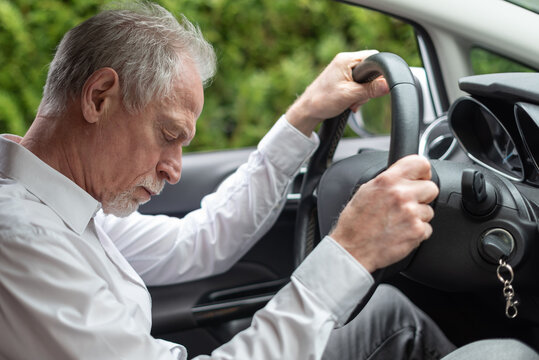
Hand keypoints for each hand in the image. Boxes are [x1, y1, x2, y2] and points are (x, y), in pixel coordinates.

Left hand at [285, 50, 388, 135]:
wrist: (307, 111)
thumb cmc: (322, 101)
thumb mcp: (350, 95)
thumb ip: (370, 89)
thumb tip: (388, 84)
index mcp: (346, 59)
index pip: (374, 56)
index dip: (380, 71)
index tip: (378, 86)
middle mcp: (344, 61)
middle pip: (370, 70)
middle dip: (369, 87)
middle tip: (359, 98)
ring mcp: (343, 70)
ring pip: (365, 80)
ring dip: (362, 94)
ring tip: (352, 102)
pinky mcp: (342, 79)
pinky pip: (358, 85)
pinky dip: (357, 95)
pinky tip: (350, 103)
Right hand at [329, 155, 438, 272]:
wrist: (353, 249)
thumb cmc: (355, 223)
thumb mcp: (366, 191)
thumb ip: (387, 181)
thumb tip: (403, 176)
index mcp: (387, 180)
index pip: (420, 163)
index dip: (422, 172)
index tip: (421, 178)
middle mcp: (401, 194)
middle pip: (431, 188)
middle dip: (422, 197)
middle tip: (407, 205)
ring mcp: (411, 213)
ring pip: (429, 210)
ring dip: (418, 216)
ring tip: (399, 222)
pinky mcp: (417, 231)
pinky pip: (427, 228)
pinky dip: (417, 232)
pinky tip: (401, 232)